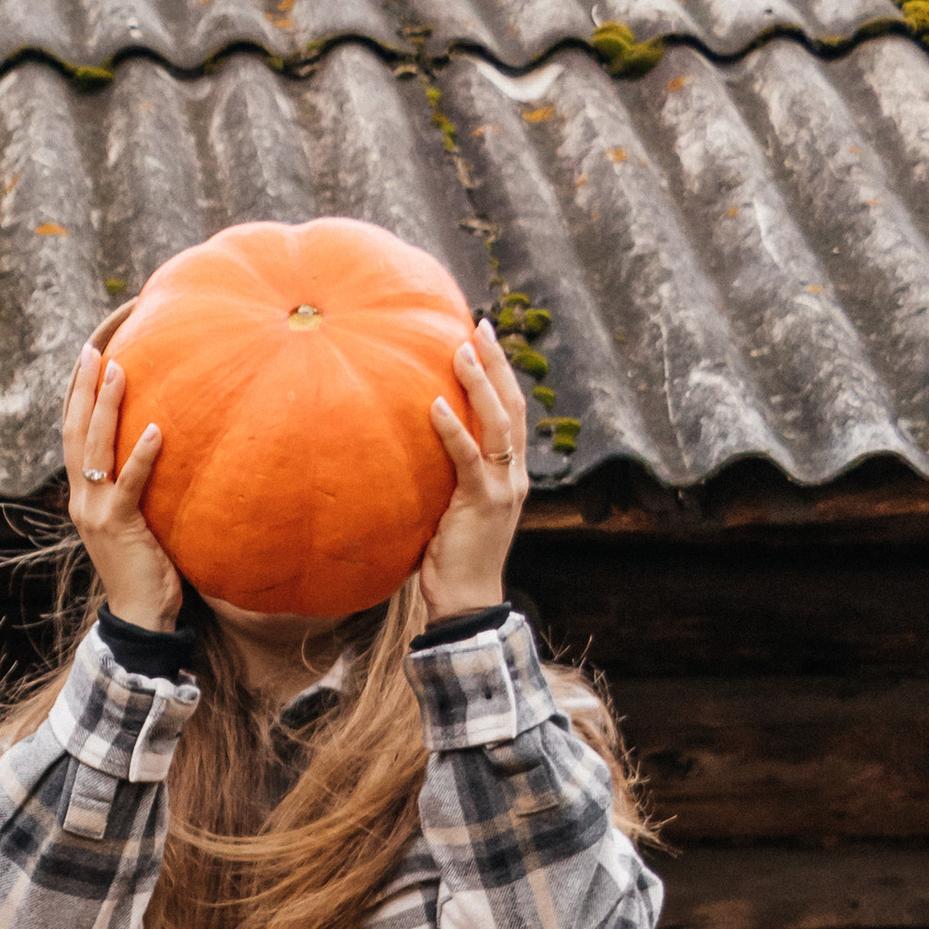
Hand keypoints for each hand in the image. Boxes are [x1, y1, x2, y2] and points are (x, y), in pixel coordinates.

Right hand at [65, 339, 180, 631]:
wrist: (139, 615)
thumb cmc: (145, 568)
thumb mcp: (134, 521)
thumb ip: (134, 489)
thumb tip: (159, 452)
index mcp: (81, 496)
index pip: (73, 437)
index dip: (77, 397)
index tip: (87, 361)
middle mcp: (81, 499)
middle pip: (76, 432)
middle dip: (83, 388)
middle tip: (92, 350)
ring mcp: (95, 512)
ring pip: (95, 449)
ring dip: (107, 406)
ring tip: (119, 370)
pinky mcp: (119, 525)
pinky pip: (129, 483)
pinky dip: (141, 455)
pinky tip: (157, 429)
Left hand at [421, 322, 530, 616]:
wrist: (468, 602)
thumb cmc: (454, 560)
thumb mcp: (453, 509)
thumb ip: (447, 478)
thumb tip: (413, 451)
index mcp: (512, 474)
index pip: (513, 413)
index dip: (501, 375)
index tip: (485, 340)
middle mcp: (515, 475)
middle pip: (514, 406)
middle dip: (498, 363)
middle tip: (480, 325)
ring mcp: (503, 488)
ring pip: (500, 423)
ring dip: (481, 382)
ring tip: (461, 348)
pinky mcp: (483, 503)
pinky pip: (469, 458)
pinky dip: (455, 429)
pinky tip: (437, 405)